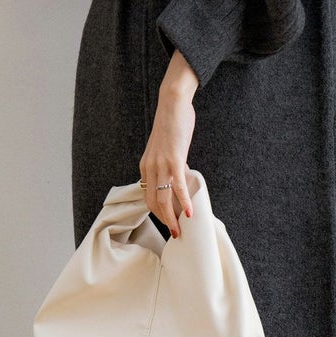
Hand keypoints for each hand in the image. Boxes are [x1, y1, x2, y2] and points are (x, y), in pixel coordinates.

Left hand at [139, 88, 195, 238]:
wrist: (172, 103)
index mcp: (145, 166)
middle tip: (174, 232)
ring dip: (171, 218)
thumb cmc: (172, 122)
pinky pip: (178, 187)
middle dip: (163, 220)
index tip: (167, 220)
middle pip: (153, 202)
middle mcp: (149, 168)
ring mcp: (161, 164)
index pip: (147, 196)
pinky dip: (184, 202)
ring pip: (163, 199)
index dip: (157, 212)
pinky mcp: (174, 160)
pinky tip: (190, 212)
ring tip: (179, 230)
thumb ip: (170, 163)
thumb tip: (179, 175)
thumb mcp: (165, 148)